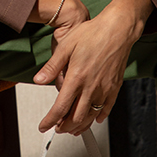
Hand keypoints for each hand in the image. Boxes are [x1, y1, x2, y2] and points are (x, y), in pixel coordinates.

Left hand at [34, 0, 152, 134]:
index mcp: (76, 77)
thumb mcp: (66, 46)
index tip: (44, 126)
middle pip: (76, 117)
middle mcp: (91, 86)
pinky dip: (99, 117)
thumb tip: (39, 79)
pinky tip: (95, 119)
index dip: (50, 121)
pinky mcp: (115, 86)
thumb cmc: (93, 33)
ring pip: (91, 116)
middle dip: (64, 127)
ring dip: (80, 126)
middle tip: (57, 128)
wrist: (118, 28)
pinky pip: (107, 108)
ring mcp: (104, 88)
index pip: (60, 108)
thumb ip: (52, 66)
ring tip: (72, 128)